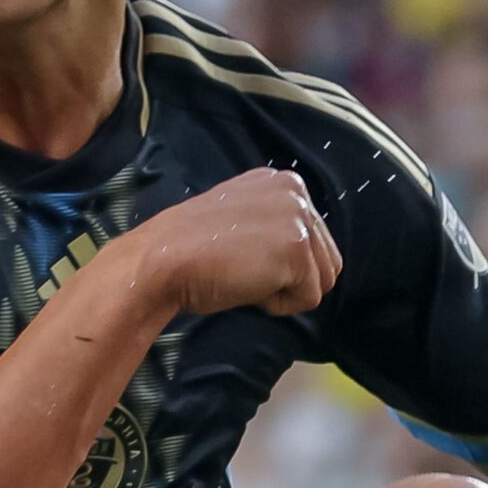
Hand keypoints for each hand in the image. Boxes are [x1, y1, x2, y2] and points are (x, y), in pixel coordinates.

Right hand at [127, 169, 341, 316]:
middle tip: (245, 269)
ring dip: (286, 290)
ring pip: (323, 280)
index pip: (314, 238)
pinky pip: (309, 299)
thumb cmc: (191, 250)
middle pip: (326, 259)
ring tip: (246, 275)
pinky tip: (247, 285)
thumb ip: (274, 225)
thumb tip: (301, 259)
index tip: (242, 254)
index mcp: (283, 182)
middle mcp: (296, 192)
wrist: (162, 260)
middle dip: (290, 277)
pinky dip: (278, 305)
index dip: (281, 261)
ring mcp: (298, 219)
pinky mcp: (297, 251)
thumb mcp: (241, 218)